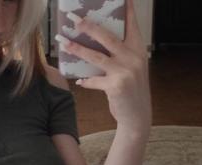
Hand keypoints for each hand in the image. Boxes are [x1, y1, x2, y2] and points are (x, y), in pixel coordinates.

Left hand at [56, 0, 151, 131]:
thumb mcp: (132, 68)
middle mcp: (133, 58)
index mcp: (138, 50)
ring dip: (76, 48)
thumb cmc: (132, 90)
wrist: (138, 116)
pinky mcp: (116, 86)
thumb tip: (95, 42)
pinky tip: (79, 80)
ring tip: (63, 41)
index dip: (125, 9)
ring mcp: (125, 72)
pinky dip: (85, 80)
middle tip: (74, 18)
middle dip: (88, 26)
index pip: (131, 24)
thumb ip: (120, 54)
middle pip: (107, 36)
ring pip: (95, 56)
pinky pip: (94, 80)